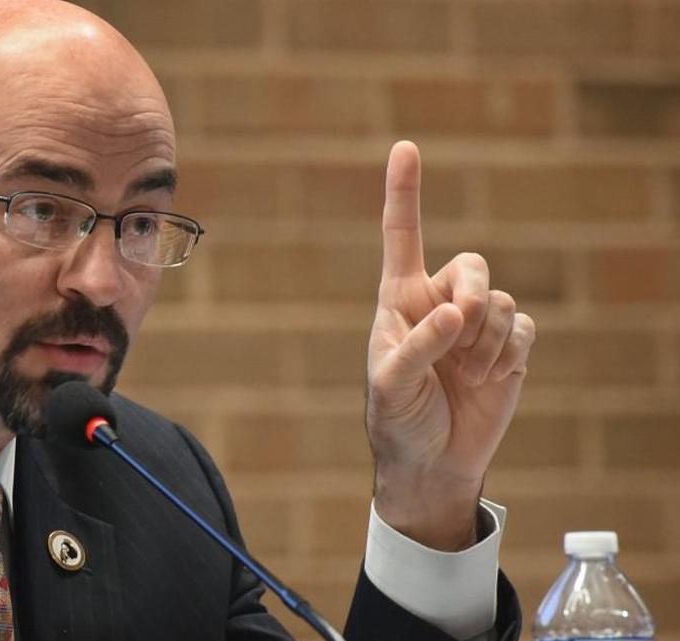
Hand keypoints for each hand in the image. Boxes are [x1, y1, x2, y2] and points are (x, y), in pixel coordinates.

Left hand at [365, 141, 535, 550]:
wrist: (432, 461)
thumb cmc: (397, 418)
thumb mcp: (390, 385)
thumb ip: (418, 346)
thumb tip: (454, 313)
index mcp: (400, 300)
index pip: (402, 237)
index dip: (404, 193)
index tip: (405, 147)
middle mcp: (440, 302)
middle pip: (472, 264)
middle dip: (471, 294)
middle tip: (457, 331)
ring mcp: (477, 325)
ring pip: (500, 300)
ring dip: (486, 341)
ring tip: (464, 376)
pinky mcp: (509, 348)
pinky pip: (522, 328)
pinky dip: (507, 354)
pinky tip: (487, 379)